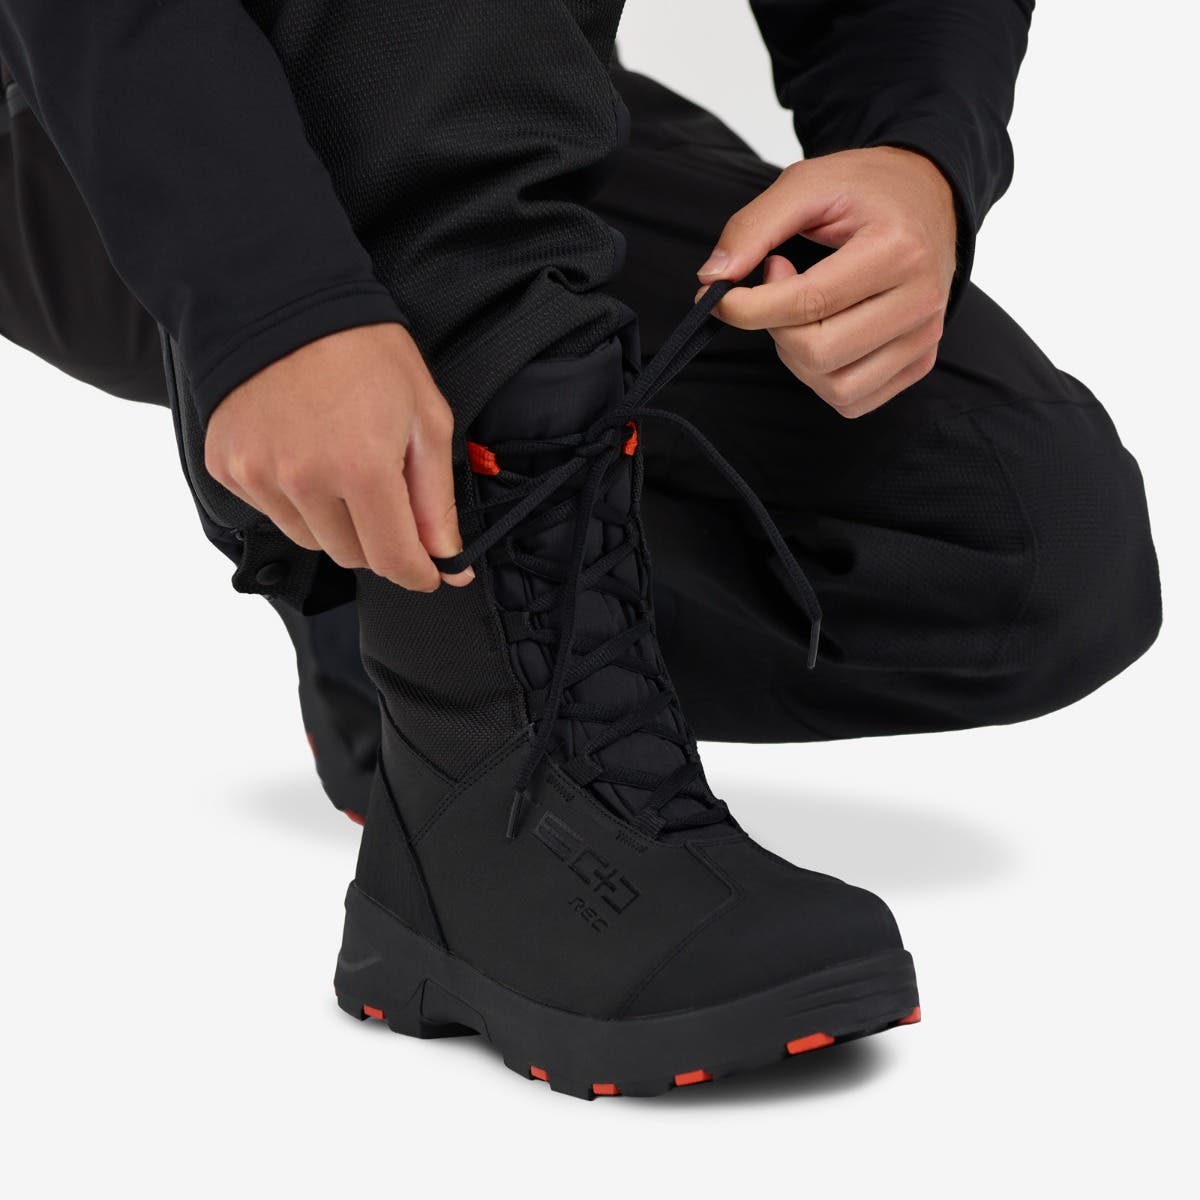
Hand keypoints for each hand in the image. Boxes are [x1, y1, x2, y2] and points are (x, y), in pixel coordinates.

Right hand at [204, 322, 471, 590]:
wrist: (285, 302)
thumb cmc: (366, 353)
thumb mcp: (425, 418)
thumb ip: (436, 499)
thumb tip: (449, 561)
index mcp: (361, 469)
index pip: (392, 559)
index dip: (417, 573)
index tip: (429, 571)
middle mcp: (304, 480)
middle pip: (351, 555)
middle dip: (378, 540)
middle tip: (386, 496)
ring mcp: (258, 476)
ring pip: (310, 539)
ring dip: (334, 522)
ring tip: (341, 465)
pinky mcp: (227, 467)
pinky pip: (271, 511)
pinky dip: (293, 499)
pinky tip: (303, 454)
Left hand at [698, 147, 956, 417]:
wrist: (928, 196)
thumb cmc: (868, 190)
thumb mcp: (806, 184)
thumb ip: (753, 228)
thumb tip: (713, 279)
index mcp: (898, 250)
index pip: (807, 304)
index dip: (748, 308)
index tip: (723, 295)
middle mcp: (920, 300)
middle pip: (818, 352)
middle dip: (776, 329)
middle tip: (778, 292)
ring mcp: (924, 337)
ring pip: (835, 386)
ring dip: (798, 358)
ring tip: (803, 314)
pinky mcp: (920, 361)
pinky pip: (854, 400)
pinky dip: (823, 379)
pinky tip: (825, 335)